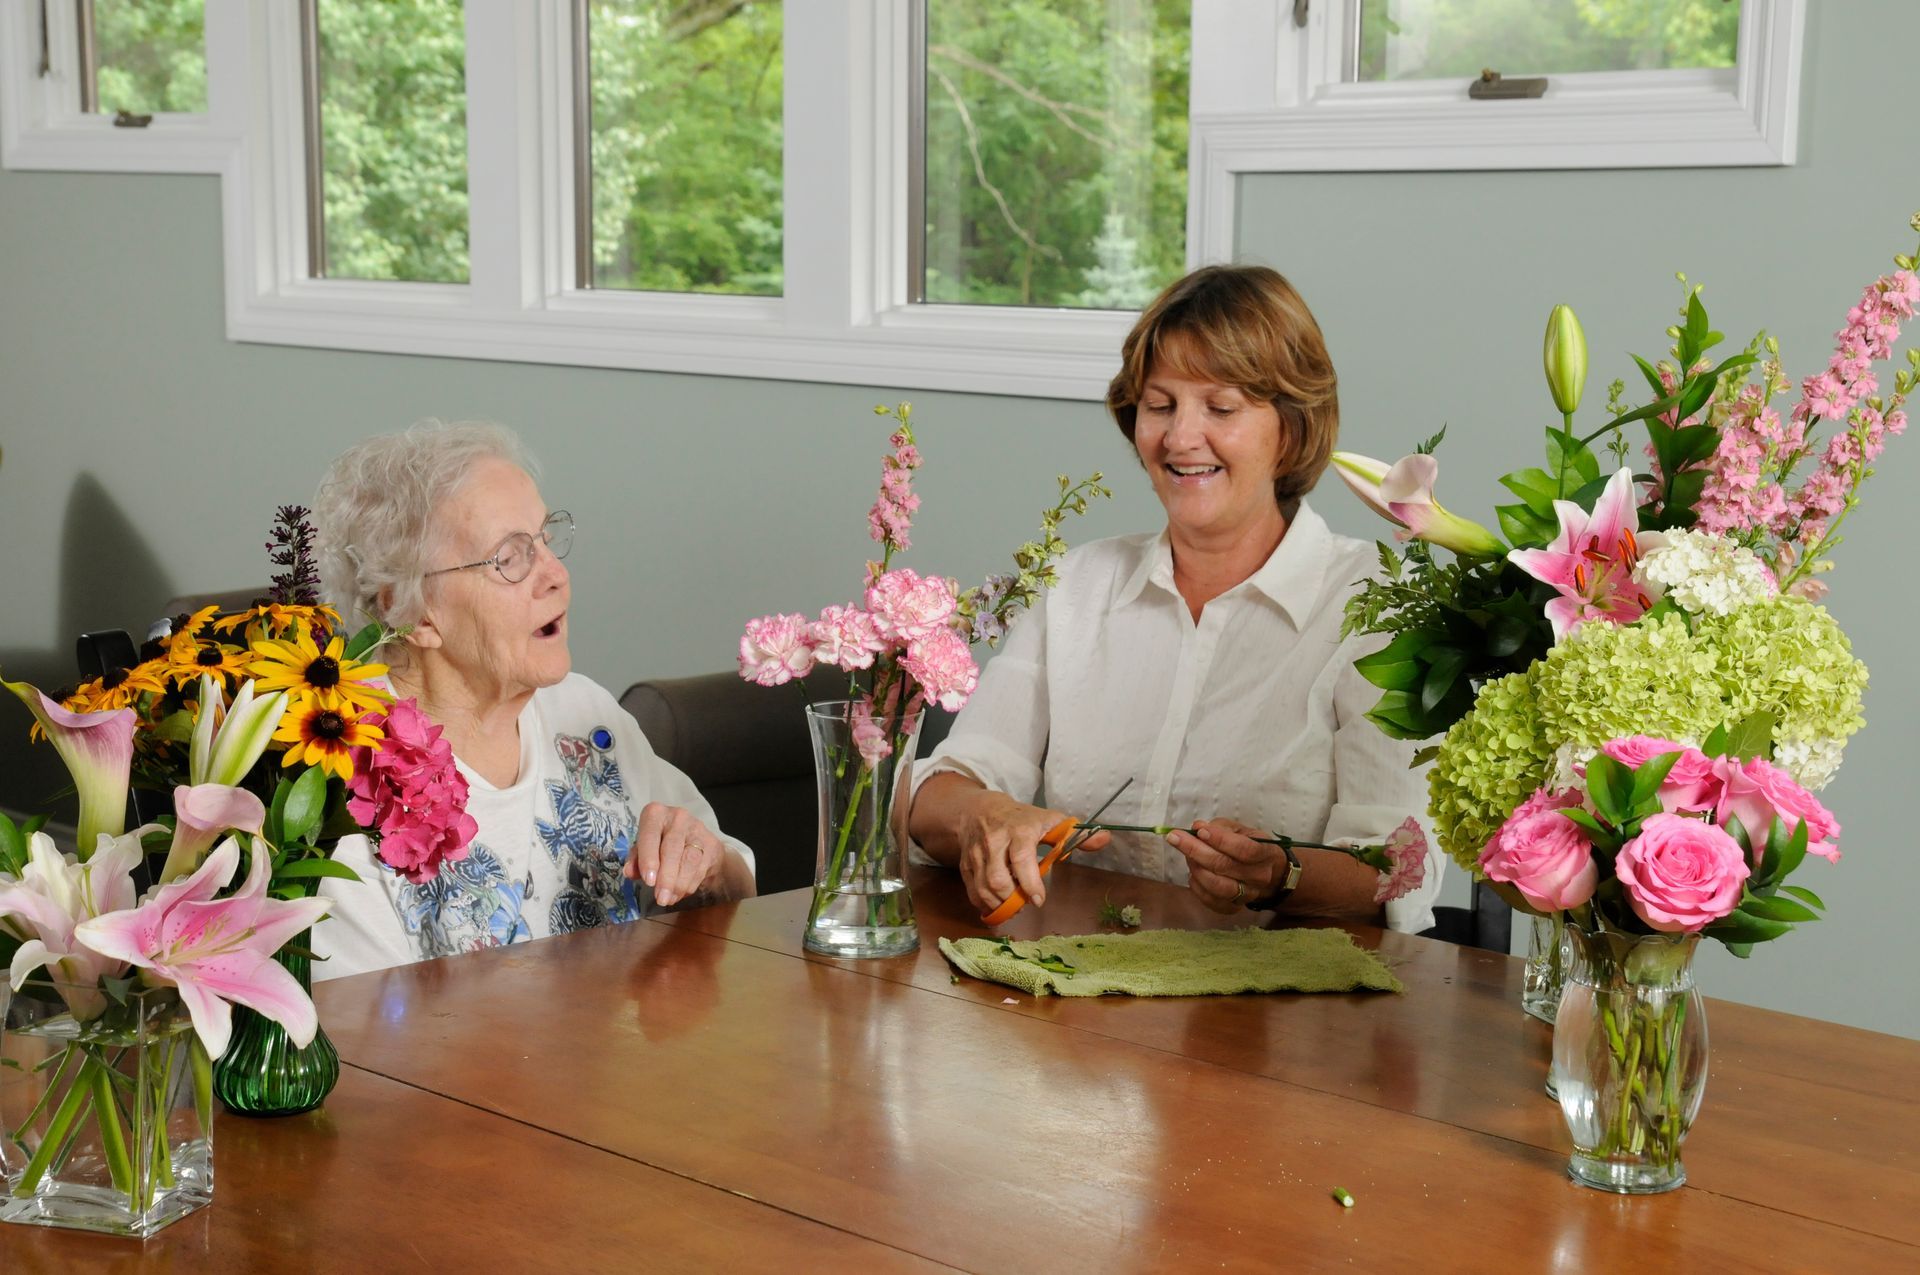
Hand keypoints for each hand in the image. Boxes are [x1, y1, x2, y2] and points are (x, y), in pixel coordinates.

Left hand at [624, 802, 726, 907]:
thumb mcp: (644, 848)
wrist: (694, 841)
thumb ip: (635, 859)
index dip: (649, 858)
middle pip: (672, 849)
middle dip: (666, 877)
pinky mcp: (712, 844)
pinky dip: (689, 884)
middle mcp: (678, 817)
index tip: (649, 881)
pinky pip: (701, 868)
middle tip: (660, 898)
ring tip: (668, 899)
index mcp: (655, 814)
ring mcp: (698, 829)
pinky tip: (680, 893)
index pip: (650, 835)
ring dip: (679, 884)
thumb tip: (629, 872)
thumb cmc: (661, 843)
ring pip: (689, 860)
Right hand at [954, 789, 1111, 914]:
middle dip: (1014, 899)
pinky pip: (972, 891)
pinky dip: (984, 904)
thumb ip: (1076, 834)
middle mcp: (994, 841)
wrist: (980, 809)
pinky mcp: (966, 864)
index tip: (1039, 899)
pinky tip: (998, 905)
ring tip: (1014, 906)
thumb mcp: (1050, 821)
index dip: (1030, 882)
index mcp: (1019, 829)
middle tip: (1026, 904)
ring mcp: (977, 854)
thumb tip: (1104, 838)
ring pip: (983, 888)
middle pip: (998, 878)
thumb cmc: (1022, 818)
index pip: (1021, 858)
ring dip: (1000, 905)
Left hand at [1165, 818, 1281, 914]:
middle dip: (1196, 850)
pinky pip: (1211, 901)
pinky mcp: (1234, 907)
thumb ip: (1219, 827)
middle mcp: (1259, 876)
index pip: (1243, 849)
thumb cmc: (1249, 845)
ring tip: (1186, 855)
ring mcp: (1247, 895)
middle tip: (1175, 838)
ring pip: (1217, 886)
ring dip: (1196, 868)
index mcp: (1265, 853)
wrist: (1266, 872)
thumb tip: (1197, 827)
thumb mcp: (1240, 830)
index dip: (1220, 840)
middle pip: (1225, 866)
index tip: (1199, 830)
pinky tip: (1192, 874)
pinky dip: (1197, 887)